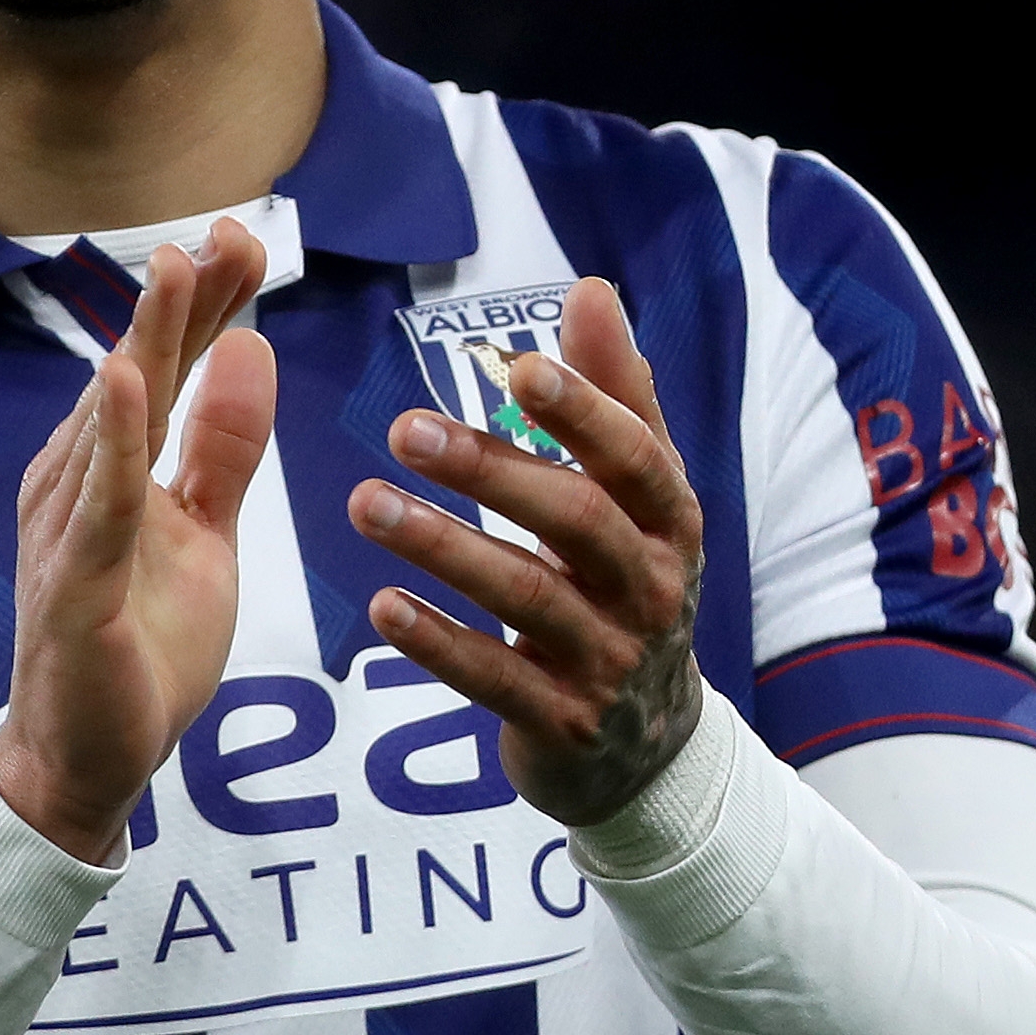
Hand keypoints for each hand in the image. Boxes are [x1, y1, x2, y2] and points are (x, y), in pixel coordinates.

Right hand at [0, 219, 279, 860]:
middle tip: (222, 230)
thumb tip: (250, 351)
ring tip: (173, 270)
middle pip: (139, 374)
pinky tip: (129, 380)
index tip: (245, 237)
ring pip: (113, 421)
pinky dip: (115, 440)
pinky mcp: (72, 584)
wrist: (84, 760)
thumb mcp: (208, 538)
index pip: (169, 367)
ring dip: (145, 342)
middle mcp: (80, 482)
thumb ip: (223, 451)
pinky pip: (98, 503)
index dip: (206, 303)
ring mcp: (69, 529)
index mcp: (116, 467)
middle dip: (180, 299)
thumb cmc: (136, 646)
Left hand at [346, 275, 703, 827]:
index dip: (584, 413)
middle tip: (404, 430)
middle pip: (576, 522)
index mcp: (669, 521)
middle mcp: (649, 588)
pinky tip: (381, 608)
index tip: (520, 368)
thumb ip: (615, 396)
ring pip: (526, 599)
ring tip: (366, 505)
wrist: (648, 744)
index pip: (635, 458)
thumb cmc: (627, 585)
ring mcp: (608, 660)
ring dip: (443, 548)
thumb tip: (591, 290)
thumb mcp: (640, 498)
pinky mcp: (562, 721)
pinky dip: (438, 643)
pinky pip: (494, 679)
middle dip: (492, 473)